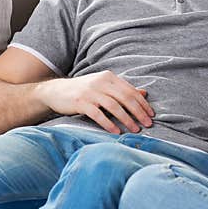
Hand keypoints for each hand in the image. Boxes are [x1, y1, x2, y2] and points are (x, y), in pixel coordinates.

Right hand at [35, 71, 154, 134]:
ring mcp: (90, 92)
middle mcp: (101, 82)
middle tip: (148, 124)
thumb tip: (144, 93)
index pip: (131, 90)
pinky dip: (109, 124)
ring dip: (127, 119)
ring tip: (135, 130)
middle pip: (125, 98)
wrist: (55, 92)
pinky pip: (98, 114)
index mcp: (108, 77)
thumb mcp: (103, 86)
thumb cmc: (83, 90)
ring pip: (114, 106)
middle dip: (139, 112)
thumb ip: (122, 89)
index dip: (143, 103)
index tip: (151, 115)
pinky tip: (116, 132)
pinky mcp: (81, 102)